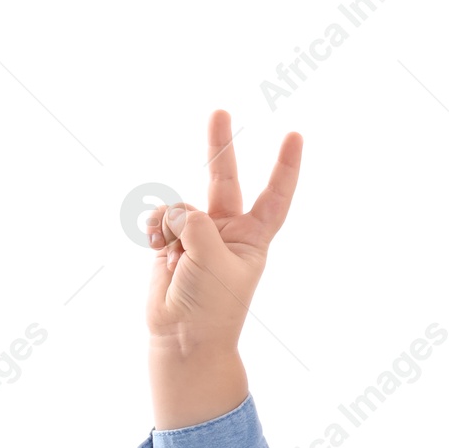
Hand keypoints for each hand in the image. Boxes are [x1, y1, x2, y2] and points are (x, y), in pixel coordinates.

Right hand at [144, 109, 302, 352]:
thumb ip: (197, 224)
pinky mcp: (169, 240)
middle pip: (224, 178)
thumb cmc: (212, 306)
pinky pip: (158, 219)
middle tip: (220, 110)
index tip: (295, 135)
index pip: (275, 194)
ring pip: (178, 206)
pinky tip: (157, 251)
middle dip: (219, 145)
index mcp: (254, 237)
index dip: (285, 166)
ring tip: (174, 257)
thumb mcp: (214, 261)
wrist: (183, 337)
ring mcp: (197, 233)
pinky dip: (153, 231)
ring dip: (170, 226)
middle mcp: (227, 230)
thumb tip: (175, 209)